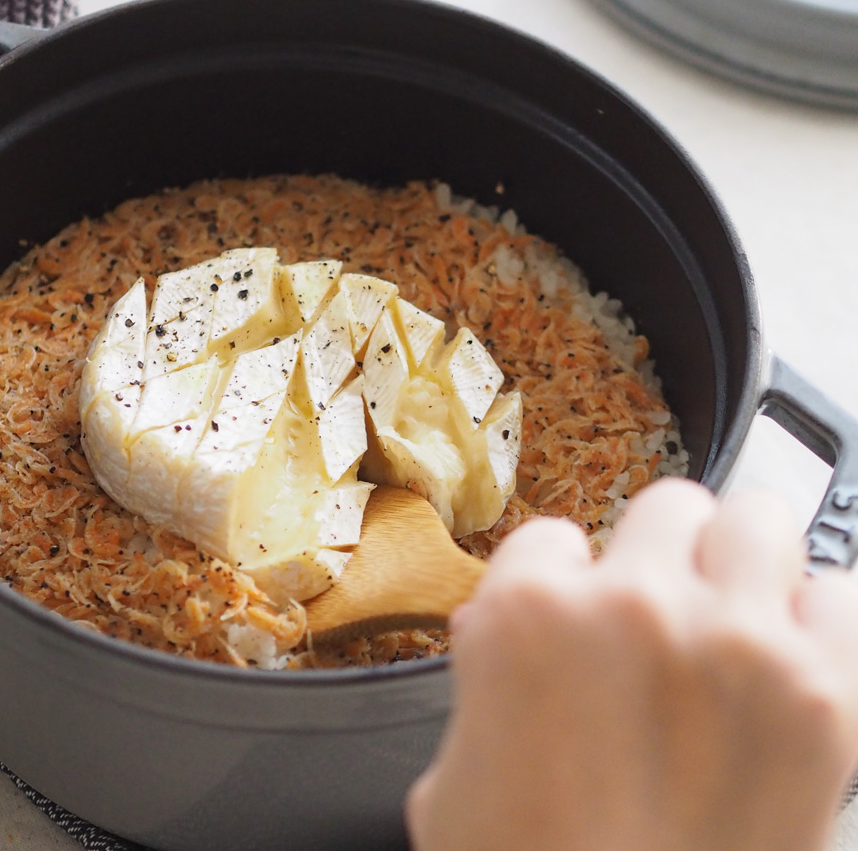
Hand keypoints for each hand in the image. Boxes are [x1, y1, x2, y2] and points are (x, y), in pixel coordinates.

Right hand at [407, 478, 857, 850]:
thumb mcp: (455, 768)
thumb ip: (490, 674)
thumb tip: (511, 629)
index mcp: (529, 614)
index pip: (555, 538)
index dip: (565, 587)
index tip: (580, 624)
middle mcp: (633, 608)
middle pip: (668, 506)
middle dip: (662, 556)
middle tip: (666, 612)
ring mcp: (734, 645)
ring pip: (759, 520)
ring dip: (744, 565)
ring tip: (735, 618)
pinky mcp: (824, 701)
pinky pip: (840, 595)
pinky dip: (821, 621)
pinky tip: (791, 663)